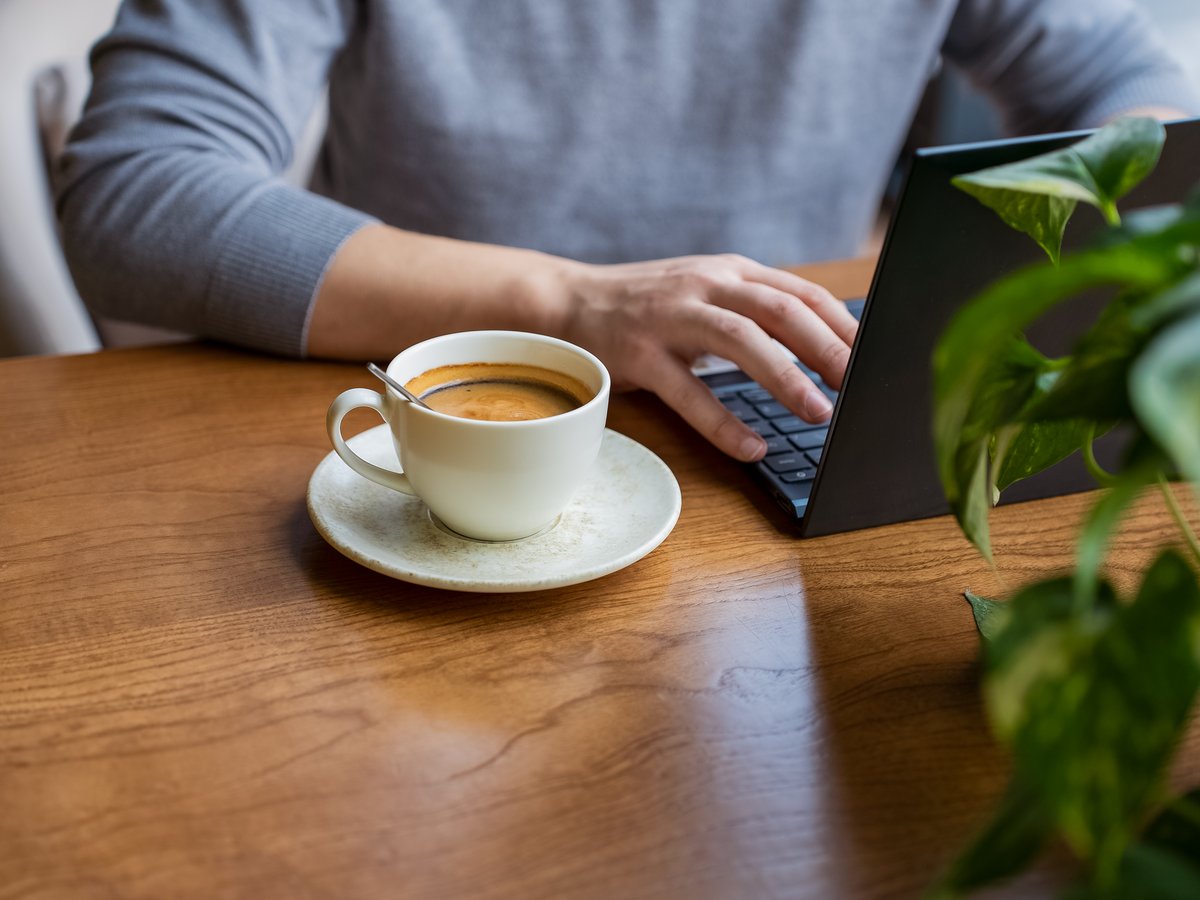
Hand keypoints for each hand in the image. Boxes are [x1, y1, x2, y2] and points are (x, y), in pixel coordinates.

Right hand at [557, 253, 858, 460]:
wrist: (569, 302)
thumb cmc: (646, 306)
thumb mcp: (705, 294)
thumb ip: (752, 311)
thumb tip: (820, 346)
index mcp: (729, 273)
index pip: (799, 293)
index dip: (842, 324)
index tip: (877, 356)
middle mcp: (705, 286)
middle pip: (779, 310)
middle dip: (826, 347)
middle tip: (860, 383)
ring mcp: (671, 318)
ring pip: (740, 340)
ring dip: (785, 377)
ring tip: (819, 412)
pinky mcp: (640, 354)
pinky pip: (688, 392)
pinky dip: (722, 422)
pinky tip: (749, 446)